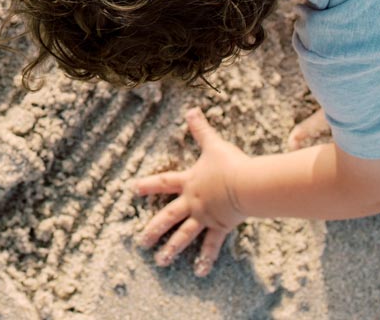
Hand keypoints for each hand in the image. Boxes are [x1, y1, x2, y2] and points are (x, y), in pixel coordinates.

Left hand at [134, 108, 249, 276]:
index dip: (147, 185)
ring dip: (171, 249)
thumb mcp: (213, 144)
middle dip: (153, 229)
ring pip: (184, 236)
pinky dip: (206, 259)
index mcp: (189, 182)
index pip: (163, 182)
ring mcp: (205, 217)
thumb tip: (191, 108)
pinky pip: (211, 246)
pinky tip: (199, 272)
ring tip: (160, 261)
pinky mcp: (220, 227)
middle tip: (140, 241)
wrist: (247, 184)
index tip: (132, 189)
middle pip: (167, 216)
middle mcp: (193, 202)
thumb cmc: (230, 164)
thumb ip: (200, 128)